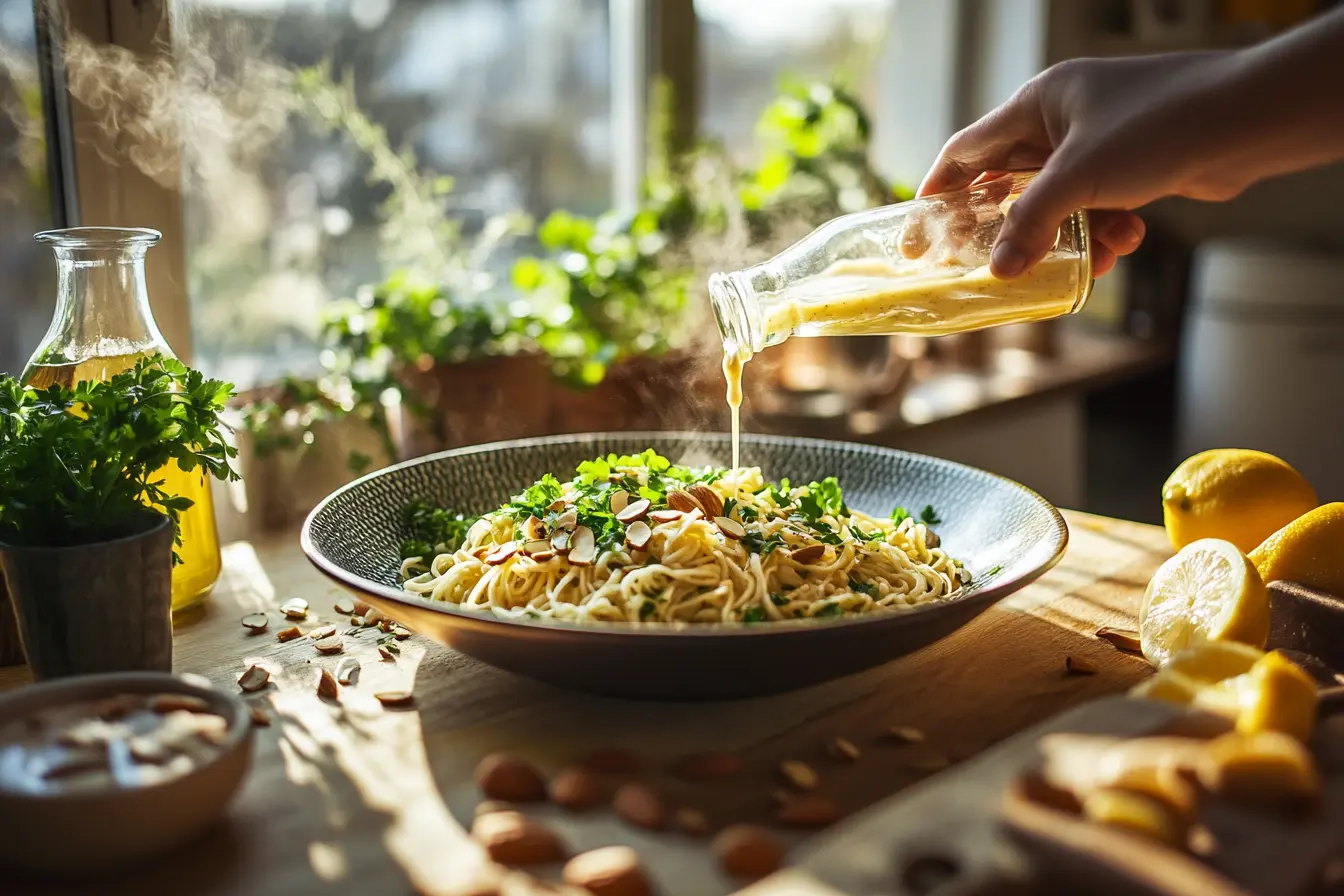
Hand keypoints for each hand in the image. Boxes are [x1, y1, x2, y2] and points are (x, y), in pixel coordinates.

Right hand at [919, 52, 1247, 277]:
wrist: (1249, 119)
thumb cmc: (1158, 126)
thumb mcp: (1079, 177)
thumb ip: (1031, 224)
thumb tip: (999, 270)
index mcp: (1040, 102)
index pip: (968, 148)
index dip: (939, 189)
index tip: (920, 231)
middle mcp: (1065, 118)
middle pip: (1014, 181)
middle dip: (1011, 226)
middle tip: (993, 264)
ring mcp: (1101, 141)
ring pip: (1061, 202)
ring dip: (1066, 237)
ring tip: (1082, 262)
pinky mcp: (1135, 164)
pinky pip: (1100, 206)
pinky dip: (1105, 229)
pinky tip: (1124, 242)